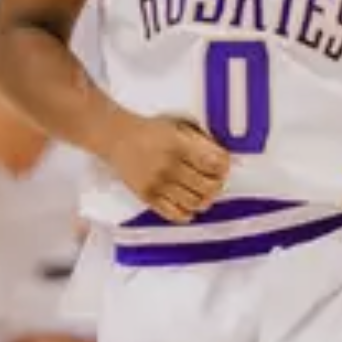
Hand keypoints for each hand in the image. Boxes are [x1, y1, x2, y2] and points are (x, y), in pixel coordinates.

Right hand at [105, 114, 229, 222]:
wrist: (118, 138)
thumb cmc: (149, 131)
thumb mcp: (177, 127)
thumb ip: (199, 141)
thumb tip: (222, 158)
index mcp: (178, 146)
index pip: (213, 164)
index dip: (223, 168)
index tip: (223, 167)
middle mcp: (168, 166)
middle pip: (207, 187)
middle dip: (217, 186)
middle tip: (216, 182)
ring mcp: (158, 183)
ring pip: (193, 203)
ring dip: (204, 201)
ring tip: (204, 196)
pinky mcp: (147, 196)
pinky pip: (173, 214)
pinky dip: (186, 214)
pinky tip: (189, 207)